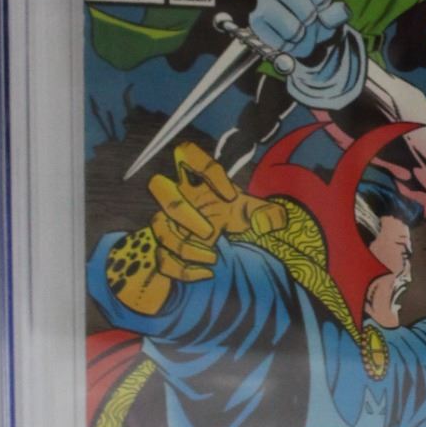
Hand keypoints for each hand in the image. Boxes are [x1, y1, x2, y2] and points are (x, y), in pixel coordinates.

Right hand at [148, 142, 283, 281]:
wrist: (220, 244)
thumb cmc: (230, 217)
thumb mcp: (253, 212)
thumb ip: (268, 213)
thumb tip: (265, 224)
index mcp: (196, 181)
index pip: (186, 153)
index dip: (206, 168)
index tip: (231, 196)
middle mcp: (178, 199)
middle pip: (157, 186)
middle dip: (181, 209)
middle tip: (210, 231)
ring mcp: (168, 224)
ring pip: (157, 227)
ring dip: (183, 246)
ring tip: (214, 257)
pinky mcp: (166, 251)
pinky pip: (162, 260)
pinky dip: (182, 271)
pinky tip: (208, 273)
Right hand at [249, 0, 348, 67]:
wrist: (296, 32)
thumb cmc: (313, 16)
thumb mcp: (329, 14)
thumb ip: (337, 13)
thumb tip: (342, 11)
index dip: (325, 9)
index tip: (321, 8)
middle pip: (307, 12)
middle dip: (312, 23)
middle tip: (308, 22)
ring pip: (292, 28)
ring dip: (300, 36)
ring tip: (298, 32)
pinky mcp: (255, 19)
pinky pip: (279, 41)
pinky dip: (287, 45)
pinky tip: (285, 38)